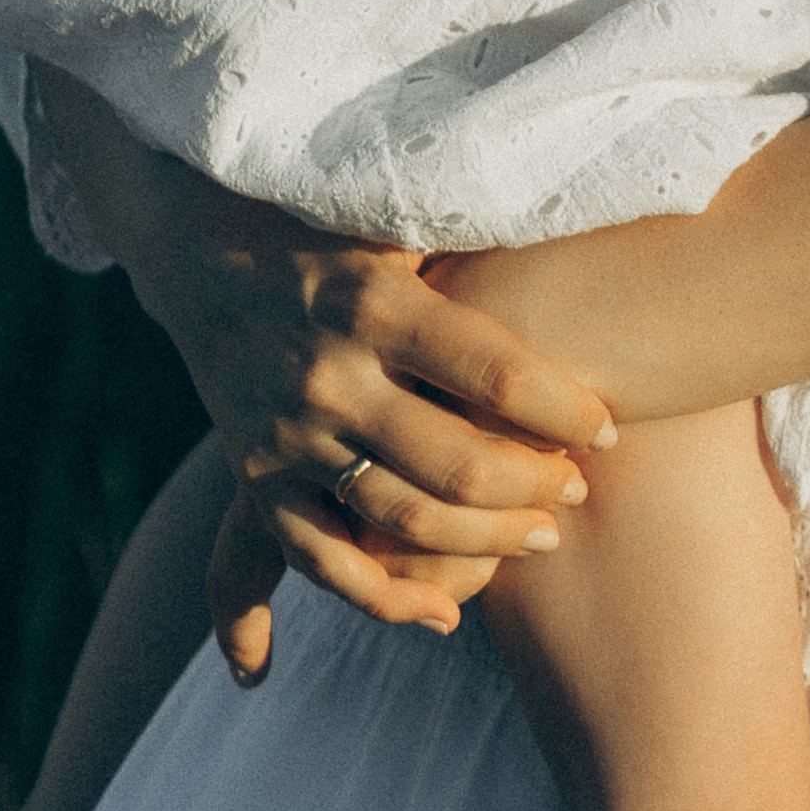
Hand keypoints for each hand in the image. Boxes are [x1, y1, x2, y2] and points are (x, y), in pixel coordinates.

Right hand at [33, 77, 615, 664]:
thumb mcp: (395, 201)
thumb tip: (583, 194)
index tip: (608, 427)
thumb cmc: (331, 213)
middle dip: (533, 485)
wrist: (201, 244)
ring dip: (481, 543)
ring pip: (398, 519)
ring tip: (544, 537)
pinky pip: (320, 562)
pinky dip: (380, 597)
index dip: (562, 408)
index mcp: (372, 298)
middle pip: (454, 461)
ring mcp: (286, 436)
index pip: (491, 369)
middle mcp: (327, 373)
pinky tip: (442, 615)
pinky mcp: (256, 480)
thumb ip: (471, 217)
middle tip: (580, 490)